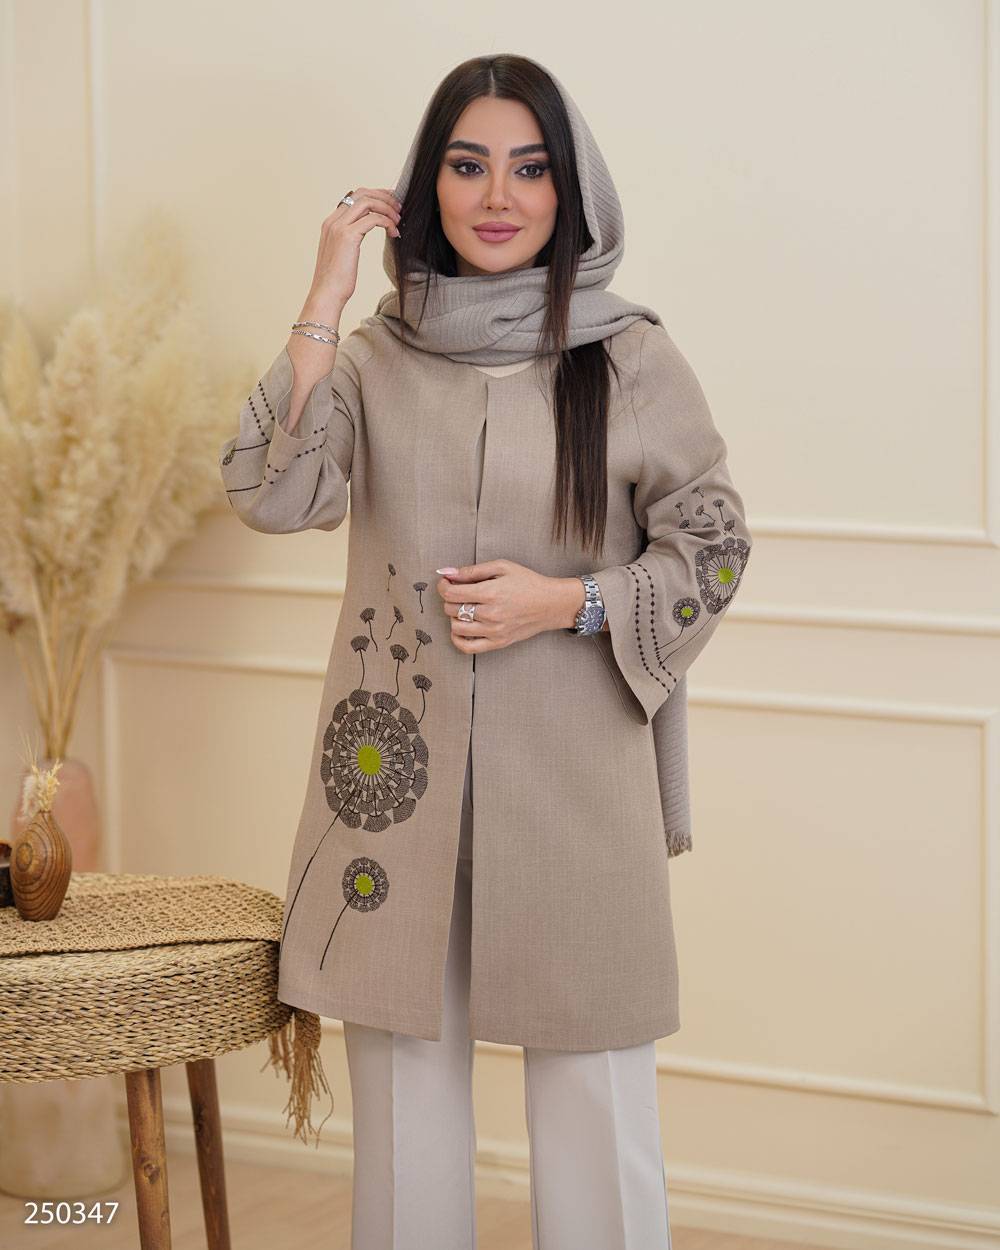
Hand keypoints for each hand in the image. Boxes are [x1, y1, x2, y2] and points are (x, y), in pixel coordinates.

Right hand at [307, 186, 402, 309]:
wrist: (326, 295)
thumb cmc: (337, 281)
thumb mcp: (343, 253)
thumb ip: (350, 237)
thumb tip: (365, 229)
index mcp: (331, 222)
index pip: (355, 196)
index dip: (376, 196)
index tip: (392, 203)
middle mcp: (333, 220)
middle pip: (362, 193)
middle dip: (384, 196)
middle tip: (400, 208)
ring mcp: (339, 227)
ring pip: (368, 202)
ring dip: (387, 208)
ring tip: (399, 220)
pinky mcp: (347, 236)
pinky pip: (373, 219)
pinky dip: (387, 222)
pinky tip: (395, 233)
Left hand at [435, 560, 572, 652]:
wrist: (551, 603)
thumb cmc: (528, 582)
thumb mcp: (502, 567)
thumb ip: (472, 570)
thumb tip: (447, 572)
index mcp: (490, 593)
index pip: (451, 593)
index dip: (443, 586)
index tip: (446, 582)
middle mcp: (491, 614)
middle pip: (451, 609)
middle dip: (450, 598)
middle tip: (458, 591)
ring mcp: (494, 632)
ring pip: (456, 627)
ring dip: (454, 616)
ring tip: (464, 608)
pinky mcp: (498, 643)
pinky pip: (467, 647)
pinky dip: (457, 638)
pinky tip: (461, 627)